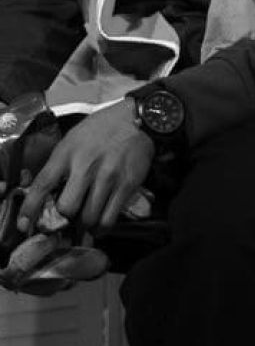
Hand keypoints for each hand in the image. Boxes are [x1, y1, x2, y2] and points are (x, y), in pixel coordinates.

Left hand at [17, 100, 154, 232]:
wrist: (139, 118)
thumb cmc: (103, 128)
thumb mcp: (74, 138)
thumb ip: (61, 162)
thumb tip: (49, 191)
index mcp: (68, 152)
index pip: (42, 184)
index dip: (30, 208)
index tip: (25, 225)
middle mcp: (86, 165)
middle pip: (66, 208)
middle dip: (65, 218)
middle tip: (69, 217)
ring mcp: (107, 176)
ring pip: (88, 218)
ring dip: (85, 224)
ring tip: (87, 220)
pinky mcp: (126, 185)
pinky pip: (109, 218)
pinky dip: (102, 227)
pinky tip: (101, 223)